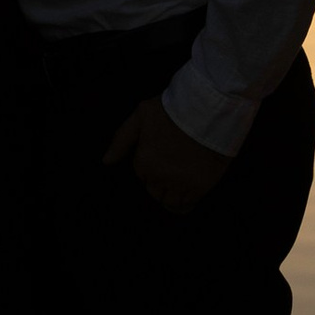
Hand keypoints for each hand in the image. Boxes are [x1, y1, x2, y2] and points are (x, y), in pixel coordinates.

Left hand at [104, 94, 233, 211]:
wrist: (207, 110)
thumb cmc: (173, 109)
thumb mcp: (141, 115)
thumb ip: (121, 139)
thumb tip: (106, 161)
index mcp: (143, 162)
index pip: (142, 176)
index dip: (152, 167)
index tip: (163, 156)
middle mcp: (158, 177)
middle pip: (154, 191)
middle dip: (161, 182)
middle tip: (174, 167)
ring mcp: (179, 184)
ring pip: (169, 202)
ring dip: (172, 194)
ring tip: (181, 181)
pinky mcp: (199, 188)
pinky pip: (186, 205)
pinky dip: (185, 203)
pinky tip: (188, 195)